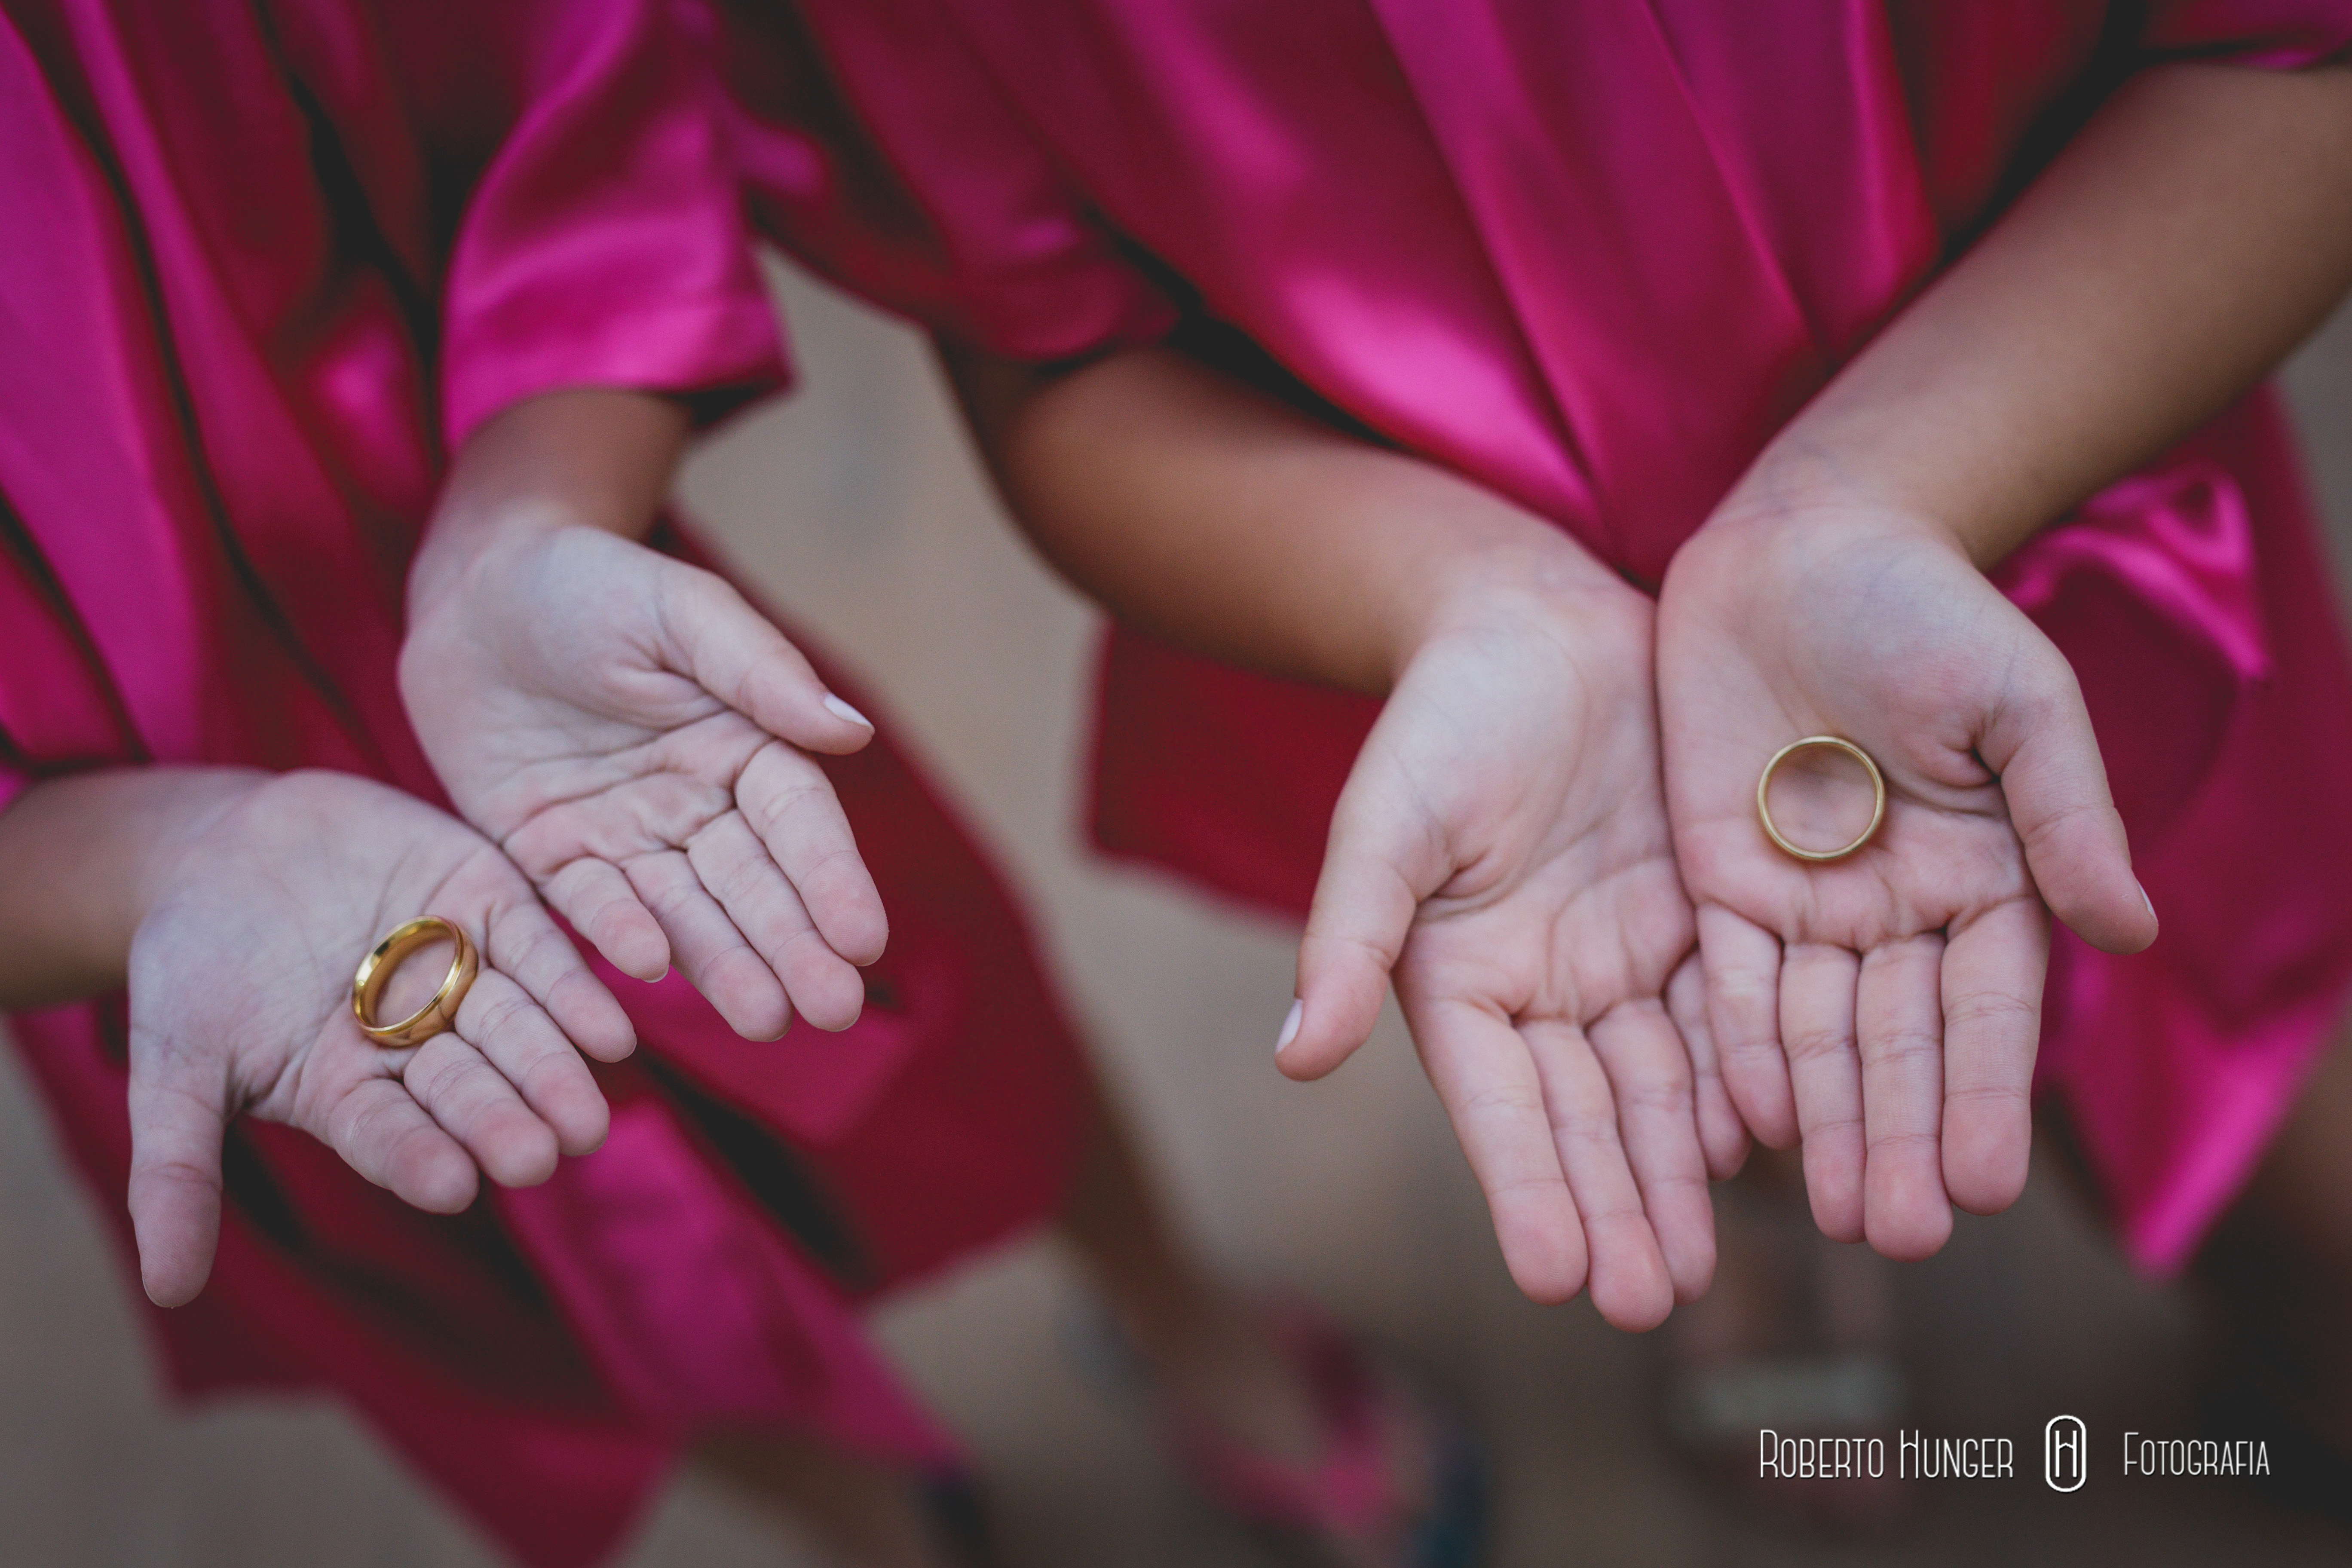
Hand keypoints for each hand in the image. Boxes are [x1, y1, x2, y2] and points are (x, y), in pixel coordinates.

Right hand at [127, 769, 636, 1305]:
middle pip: (469, 1088)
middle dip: (505, 1119)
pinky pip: (541, 947)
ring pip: (518, 1026)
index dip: (421, 1158)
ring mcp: (459, 973)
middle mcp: (419, 1043)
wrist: (220, 848)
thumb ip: (176, 1171)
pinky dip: (577, 985)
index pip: (392, 1136)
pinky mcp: (489, 901)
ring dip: (554, 1066)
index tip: (453, 1185)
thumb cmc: (188, 966)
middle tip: (544, 1156)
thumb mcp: (172, 1064)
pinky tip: (613, 1029)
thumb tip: (168, 1292)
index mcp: (351, 1092)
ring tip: (589, 1113)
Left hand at [400, 522, 885, 1038]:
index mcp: (747, 743)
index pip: (800, 824)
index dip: (832, 881)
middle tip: (830, 1010)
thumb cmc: (589, 581)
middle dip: (794, 949)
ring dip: (726, 968)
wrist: (475, 589)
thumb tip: (850, 729)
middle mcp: (697, 802)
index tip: (864, 940)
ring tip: (766, 1020)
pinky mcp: (553, 856)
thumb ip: (758, 668)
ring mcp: (627, 836)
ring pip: (685, 913)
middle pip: (753, 886)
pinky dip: (619, 937)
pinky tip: (651, 972)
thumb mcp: (678, 607)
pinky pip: (589, 906)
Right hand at [1279, 565, 1746, 1328]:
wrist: (1534, 621)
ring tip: (1702, 1266)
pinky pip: (1728, 1017)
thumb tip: (1294, 1056)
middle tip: (1651, 1302)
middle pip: (1586, 1119)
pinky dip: (1744, 1084)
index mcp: (1460, 984)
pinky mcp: (1696, 922)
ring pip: (1662, 1088)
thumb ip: (1346, 937)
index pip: (1498, 1108)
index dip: (1527, 1190)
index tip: (1557, 1278)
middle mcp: (1545, 992)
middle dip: (1617, 1211)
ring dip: (1679, 1176)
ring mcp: (1624, 962)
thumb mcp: (1387, 823)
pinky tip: (1768, 1148)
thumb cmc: (1442, 719)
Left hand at [1656, 500, 2157, 1258]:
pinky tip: (1751, 1126)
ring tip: (1834, 1218)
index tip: (1984, 1185)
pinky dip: (1742, 1051)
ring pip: (1819, 1036)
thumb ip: (2064, 817)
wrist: (1804, 546)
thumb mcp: (2018, 702)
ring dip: (1827, 1126)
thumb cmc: (1928, 611)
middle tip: (1901, 1236)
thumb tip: (2130, 934)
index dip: (1983, 1096)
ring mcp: (1807, 902)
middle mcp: (1897, 909)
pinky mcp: (1722, 880)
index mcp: (1985, 878)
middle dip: (1899, 1138)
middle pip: (1899, 1044)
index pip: (1986, 1011)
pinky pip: (1733, 983)